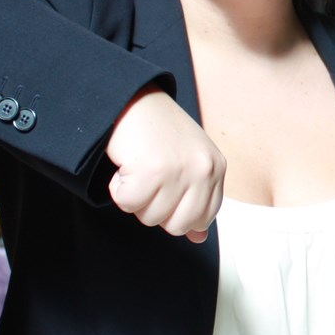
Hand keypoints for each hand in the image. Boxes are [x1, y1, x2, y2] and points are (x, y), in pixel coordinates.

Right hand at [106, 85, 224, 242]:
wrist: (129, 96)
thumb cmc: (156, 130)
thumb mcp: (187, 161)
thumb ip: (196, 198)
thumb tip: (199, 238)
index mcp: (216, 167)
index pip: (204, 219)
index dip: (177, 210)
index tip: (166, 186)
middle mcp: (203, 169)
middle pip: (176, 226)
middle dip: (155, 206)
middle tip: (150, 176)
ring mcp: (179, 170)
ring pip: (150, 217)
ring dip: (136, 195)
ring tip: (138, 165)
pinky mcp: (151, 170)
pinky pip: (128, 204)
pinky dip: (118, 188)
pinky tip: (126, 163)